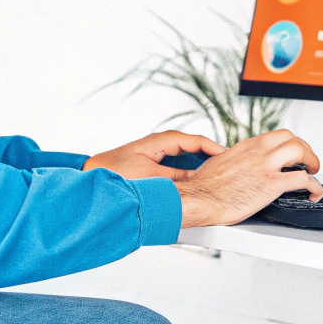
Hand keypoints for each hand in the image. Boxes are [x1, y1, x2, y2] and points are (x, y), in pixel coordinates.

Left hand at [83, 131, 225, 180]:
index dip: (214, 149)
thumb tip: (197, 179)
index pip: (196, 140)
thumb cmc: (115, 171)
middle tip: (229, 168)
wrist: (93, 173)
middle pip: (195, 148)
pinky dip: (189, 172)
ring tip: (217, 176)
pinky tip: (195, 183)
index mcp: (162, 141)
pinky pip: (179, 165)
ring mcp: (159, 153)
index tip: (228, 157)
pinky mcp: (155, 164)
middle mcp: (162, 144)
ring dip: (201, 166)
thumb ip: (175, 177)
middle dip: (212, 157)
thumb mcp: (150, 176)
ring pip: (188, 158)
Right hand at [174, 129, 322, 227]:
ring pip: (301, 151)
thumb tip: (236, 165)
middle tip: (307, 161)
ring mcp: (266, 166)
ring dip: (312, 161)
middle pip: (293, 138)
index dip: (290, 144)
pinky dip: (315, 186)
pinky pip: (303, 180)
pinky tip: (315, 192)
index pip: (277, 136)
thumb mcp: (219, 163)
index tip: (293, 153)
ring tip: (314, 172)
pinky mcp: (272, 184)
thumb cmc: (204, 186)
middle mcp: (259, 151)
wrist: (199, 198)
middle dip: (305, 149)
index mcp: (247, 146)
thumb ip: (234, 161)